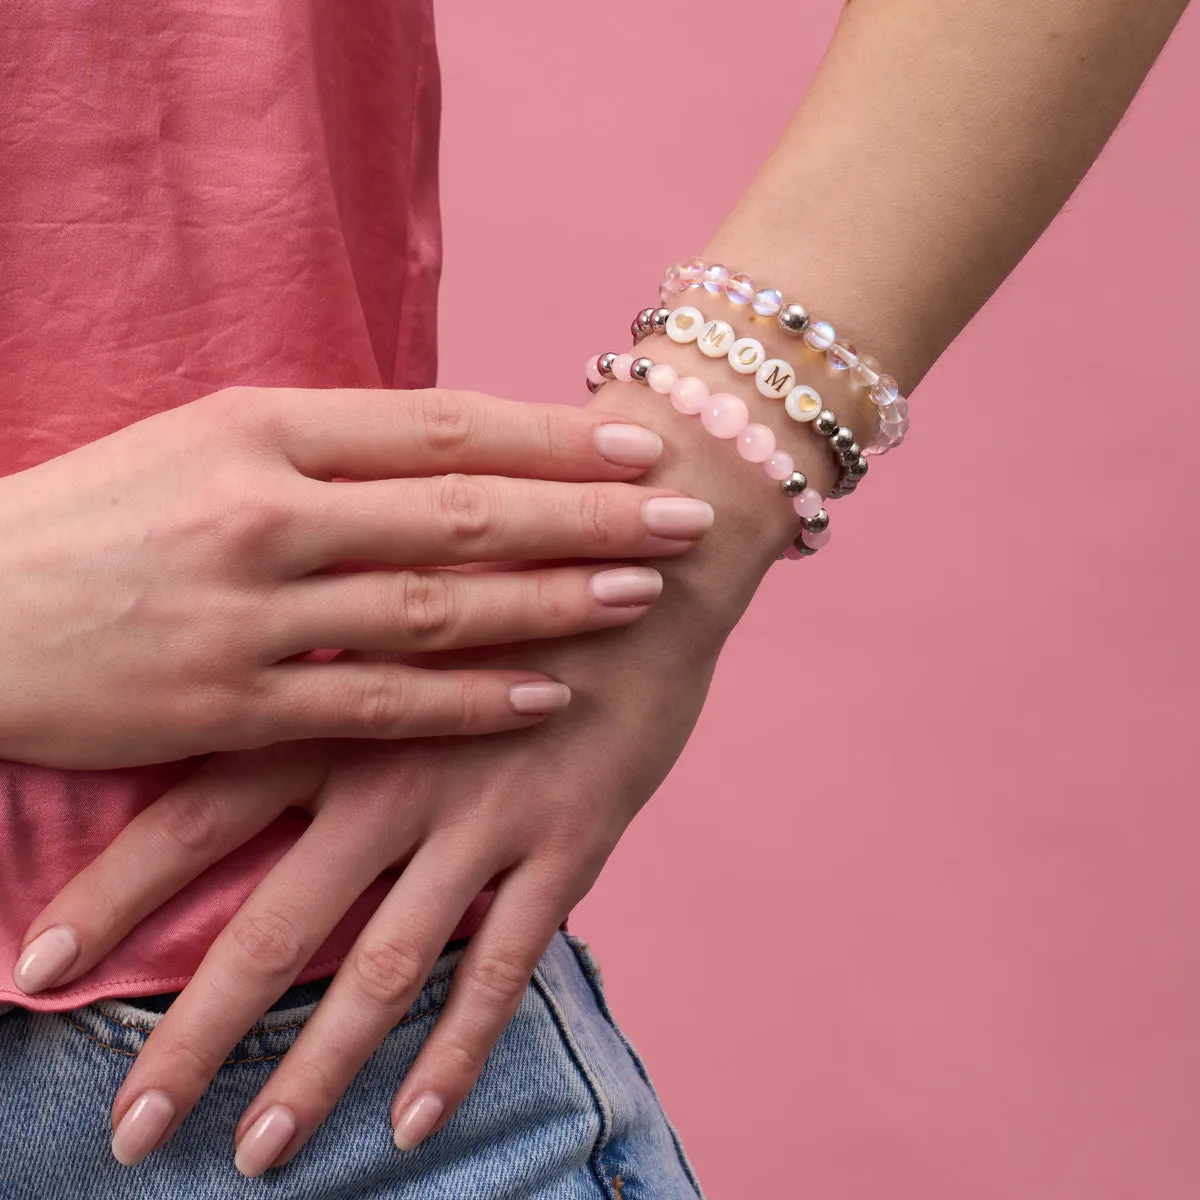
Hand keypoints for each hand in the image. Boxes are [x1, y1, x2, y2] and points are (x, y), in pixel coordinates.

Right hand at [0, 384, 713, 768]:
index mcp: (260, 425)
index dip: (550, 438)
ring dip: (550, 602)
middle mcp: (267, 508)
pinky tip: (545, 696)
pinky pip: (377, 703)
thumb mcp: (203, 440)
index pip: (440, 425)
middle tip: (682, 516)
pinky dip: (469, 700)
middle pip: (462, 508)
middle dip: (587, 515)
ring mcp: (251, 609)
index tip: (635, 446)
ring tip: (642, 597)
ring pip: (435, 605)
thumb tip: (454, 448)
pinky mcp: (229, 703)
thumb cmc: (96, 515)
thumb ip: (326, 447)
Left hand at [15, 609, 721, 1175]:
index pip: (200, 810)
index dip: (114, 890)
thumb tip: (233, 698)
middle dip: (194, 1031)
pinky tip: (414, 1122)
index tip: (33, 965)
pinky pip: (506, 966)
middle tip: (131, 1131)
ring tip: (259, 1153)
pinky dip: (460, 1050)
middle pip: (275, 922)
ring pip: (387, 967)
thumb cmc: (515, 569)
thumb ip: (321, 656)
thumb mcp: (401, 593)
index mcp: (341, 704)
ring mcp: (485, 815)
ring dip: (318, 1070)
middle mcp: (397, 770)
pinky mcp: (566, 844)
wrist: (651, 559)